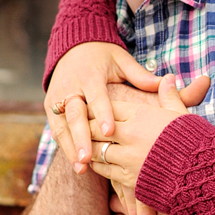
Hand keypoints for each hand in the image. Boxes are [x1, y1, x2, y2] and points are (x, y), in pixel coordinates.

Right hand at [46, 43, 208, 172]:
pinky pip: (57, 129)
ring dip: (71, 148)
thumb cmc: (103, 56)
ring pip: (63, 126)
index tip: (111, 132)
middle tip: (89, 157)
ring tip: (81, 168)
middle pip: (75, 115)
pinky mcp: (50, 107)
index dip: (103, 114)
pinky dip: (65, 147)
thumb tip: (164, 82)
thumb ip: (140, 74)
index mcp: (90, 75)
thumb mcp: (121, 60)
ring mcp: (57, 98)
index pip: (97, 97)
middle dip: (81, 137)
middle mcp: (71, 87)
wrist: (73, 47)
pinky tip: (76, 164)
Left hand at [89, 75, 203, 214]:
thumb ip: (170, 96)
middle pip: (96, 126)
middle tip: (77, 124)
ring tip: (84, 144)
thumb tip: (169, 77)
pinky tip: (95, 163)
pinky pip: (104, 170)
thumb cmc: (194, 141)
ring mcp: (127, 158)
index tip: (87, 103)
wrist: (202, 174)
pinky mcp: (128, 179)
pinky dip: (97, 165)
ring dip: (89, 147)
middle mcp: (130, 135)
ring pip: (96, 149)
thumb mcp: (181, 115)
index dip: (97, 105)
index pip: (110, 106)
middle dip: (86, 125)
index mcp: (142, 115)